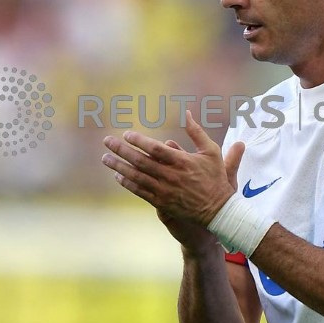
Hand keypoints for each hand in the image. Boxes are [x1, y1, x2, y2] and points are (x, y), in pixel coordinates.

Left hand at [101, 111, 245, 226]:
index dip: (139, 140)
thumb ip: (197, 132)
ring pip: (136, 177)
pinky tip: (118, 175)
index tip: (127, 134)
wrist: (217, 210)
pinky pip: (140, 191)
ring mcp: (165, 190)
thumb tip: (187, 112)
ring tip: (106, 158)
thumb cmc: (214, 177)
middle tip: (107, 141)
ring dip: (119, 166)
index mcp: (182, 161)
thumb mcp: (211, 151)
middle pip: (140, 161)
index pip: (155, 148)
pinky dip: (128, 183)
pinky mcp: (162, 203)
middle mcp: (171, 176)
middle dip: (121, 150)